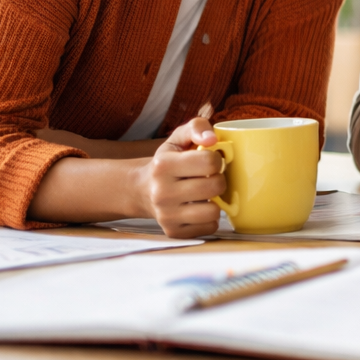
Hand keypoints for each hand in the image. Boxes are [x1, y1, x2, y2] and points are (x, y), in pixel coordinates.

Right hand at [138, 114, 227, 237]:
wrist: (141, 190)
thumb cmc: (167, 162)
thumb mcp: (177, 138)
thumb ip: (197, 127)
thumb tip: (212, 139)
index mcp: (163, 165)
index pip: (210, 161)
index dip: (217, 159)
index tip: (210, 160)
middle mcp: (161, 192)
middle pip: (215, 186)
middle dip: (218, 179)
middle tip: (209, 177)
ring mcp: (166, 215)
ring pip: (213, 211)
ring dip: (215, 202)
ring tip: (205, 194)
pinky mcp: (173, 231)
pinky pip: (209, 228)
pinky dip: (209, 219)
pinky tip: (198, 208)